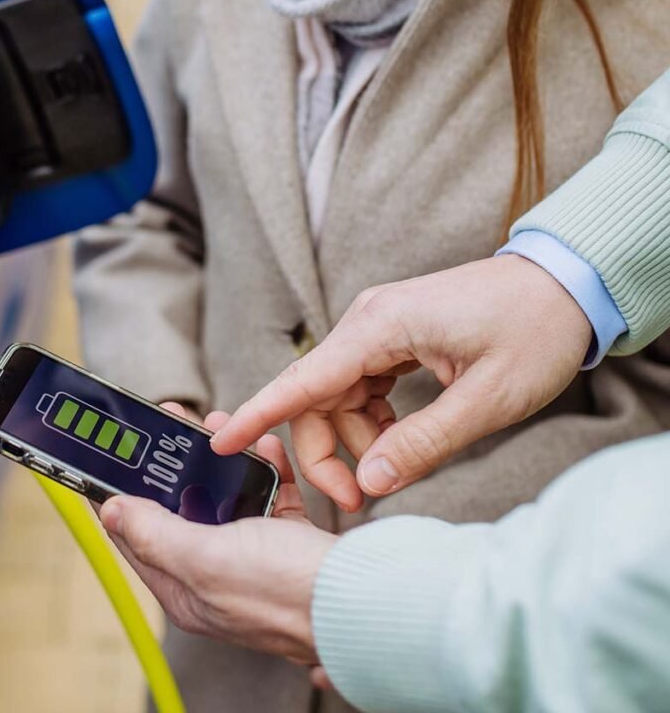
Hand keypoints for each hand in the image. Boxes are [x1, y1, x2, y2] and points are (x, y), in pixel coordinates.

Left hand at [100, 407, 336, 664]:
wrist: (363, 600)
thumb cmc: (285, 592)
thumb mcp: (205, 559)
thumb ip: (154, 534)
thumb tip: (110, 512)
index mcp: (186, 586)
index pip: (137, 535)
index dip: (122, 491)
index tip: (116, 452)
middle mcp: (216, 572)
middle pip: (182, 507)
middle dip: (176, 463)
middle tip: (172, 423)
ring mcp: (253, 555)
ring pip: (225, 495)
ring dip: (222, 458)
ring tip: (220, 423)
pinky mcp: (288, 540)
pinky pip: (269, 494)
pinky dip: (266, 467)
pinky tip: (267, 446)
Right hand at [210, 255, 591, 505]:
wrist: (565, 286)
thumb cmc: (533, 331)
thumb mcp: (487, 400)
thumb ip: (422, 443)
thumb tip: (368, 480)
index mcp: (381, 326)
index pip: (303, 379)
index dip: (258, 414)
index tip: (222, 444)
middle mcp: (368, 322)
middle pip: (314, 395)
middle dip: (323, 451)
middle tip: (356, 500)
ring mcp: (378, 328)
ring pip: (335, 395)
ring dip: (352, 439)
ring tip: (392, 468)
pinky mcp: (392, 337)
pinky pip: (359, 386)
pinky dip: (369, 421)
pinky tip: (396, 440)